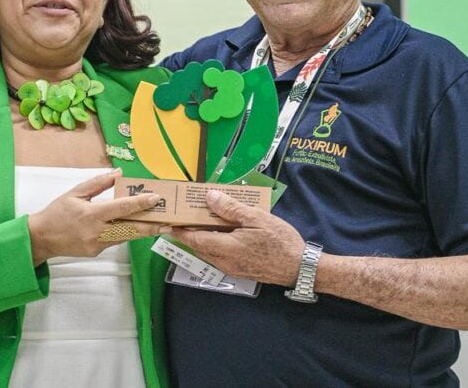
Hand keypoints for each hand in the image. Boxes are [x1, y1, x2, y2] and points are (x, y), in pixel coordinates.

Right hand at [28, 169, 165, 265]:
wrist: (42, 238)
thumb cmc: (57, 212)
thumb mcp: (75, 192)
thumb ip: (98, 183)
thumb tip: (118, 173)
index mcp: (91, 214)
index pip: (121, 208)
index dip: (140, 203)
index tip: (155, 199)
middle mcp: (97, 231)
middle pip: (130, 229)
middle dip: (151, 226)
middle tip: (168, 223)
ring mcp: (97, 244)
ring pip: (125, 236)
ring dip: (142, 231)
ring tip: (159, 225)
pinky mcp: (96, 252)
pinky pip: (115, 240)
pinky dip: (125, 233)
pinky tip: (135, 228)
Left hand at [169, 189, 305, 285]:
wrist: (299, 268)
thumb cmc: (279, 241)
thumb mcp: (257, 218)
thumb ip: (231, 209)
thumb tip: (209, 197)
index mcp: (226, 248)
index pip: (194, 239)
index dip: (179, 231)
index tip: (168, 221)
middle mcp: (224, 261)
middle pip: (199, 246)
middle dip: (190, 232)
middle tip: (185, 215)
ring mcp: (232, 268)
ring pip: (209, 252)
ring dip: (203, 238)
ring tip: (203, 220)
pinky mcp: (240, 271)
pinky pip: (219, 256)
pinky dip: (214, 244)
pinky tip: (223, 232)